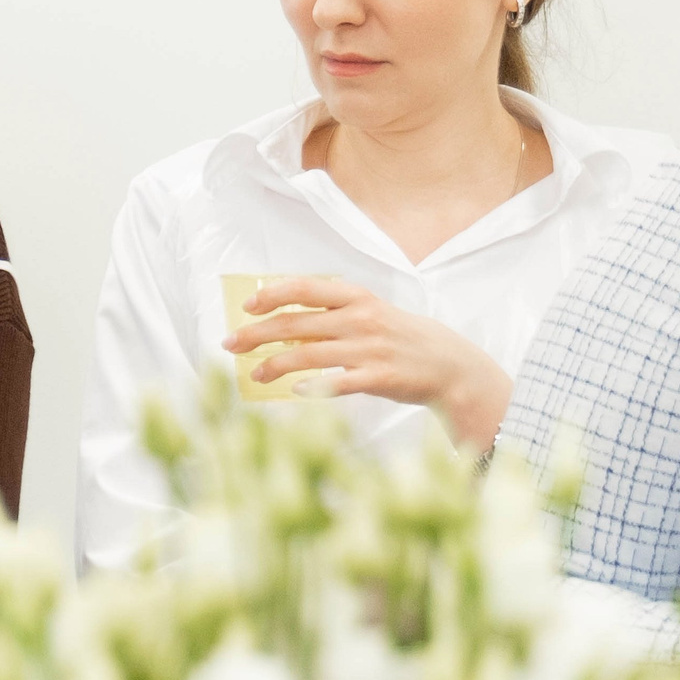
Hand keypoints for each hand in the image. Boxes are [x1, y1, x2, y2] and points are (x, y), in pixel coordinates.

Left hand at [223, 275, 512, 449]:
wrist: (449, 366)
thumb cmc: (397, 338)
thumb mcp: (368, 314)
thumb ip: (330, 314)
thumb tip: (277, 318)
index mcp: (357, 298)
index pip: (306, 289)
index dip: (272, 294)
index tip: (246, 306)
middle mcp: (361, 319)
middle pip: (297, 323)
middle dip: (257, 334)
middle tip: (230, 344)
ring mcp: (371, 348)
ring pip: (309, 353)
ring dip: (275, 364)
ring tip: (255, 373)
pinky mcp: (380, 376)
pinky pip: (339, 381)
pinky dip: (314, 386)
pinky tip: (295, 390)